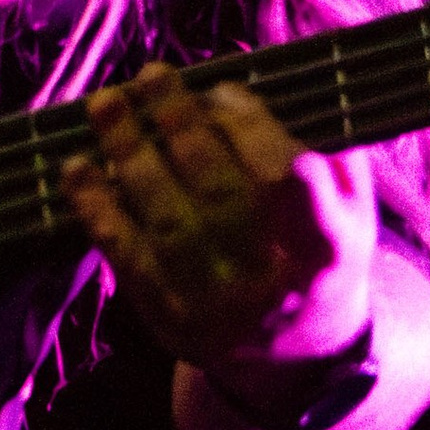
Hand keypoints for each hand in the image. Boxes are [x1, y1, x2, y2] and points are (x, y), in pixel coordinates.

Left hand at [61, 64, 376, 399]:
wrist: (295, 353)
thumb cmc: (320, 254)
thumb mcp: (351, 208)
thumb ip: (324, 150)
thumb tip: (257, 85)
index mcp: (329, 253)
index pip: (304, 203)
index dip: (274, 156)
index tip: (235, 100)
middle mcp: (272, 287)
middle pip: (222, 199)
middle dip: (181, 129)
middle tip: (151, 75)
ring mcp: (216, 309)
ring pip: (167, 223)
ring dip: (130, 156)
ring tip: (106, 104)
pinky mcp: (170, 320)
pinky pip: (127, 257)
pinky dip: (98, 208)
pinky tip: (78, 167)